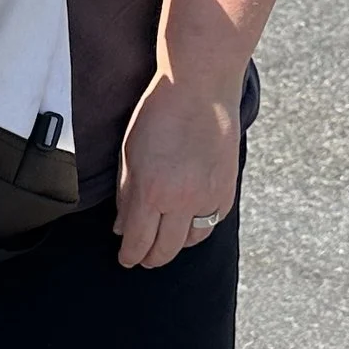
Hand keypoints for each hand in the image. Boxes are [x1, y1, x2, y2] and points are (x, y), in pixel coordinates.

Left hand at [115, 73, 239, 271]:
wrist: (200, 88)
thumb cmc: (159, 114)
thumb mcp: (129, 154)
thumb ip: (126, 195)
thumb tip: (122, 227)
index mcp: (152, 192)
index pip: (138, 242)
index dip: (130, 256)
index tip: (126, 260)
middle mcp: (182, 201)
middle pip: (166, 249)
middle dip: (151, 258)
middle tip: (143, 258)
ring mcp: (208, 197)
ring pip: (192, 240)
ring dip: (176, 245)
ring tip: (165, 241)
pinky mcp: (227, 189)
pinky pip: (212, 221)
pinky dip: (199, 227)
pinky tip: (188, 221)